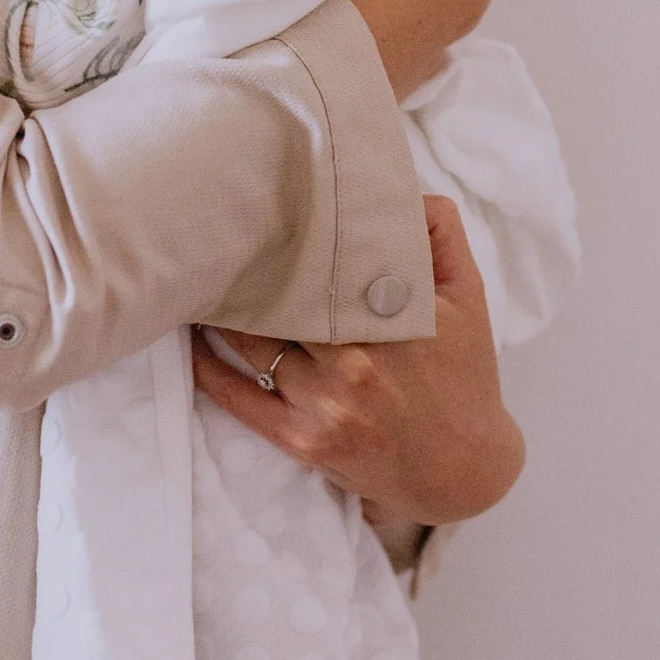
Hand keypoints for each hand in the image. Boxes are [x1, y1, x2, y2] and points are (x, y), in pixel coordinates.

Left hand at [191, 198, 524, 525]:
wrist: (464, 469)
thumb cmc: (463, 376)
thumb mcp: (468, 299)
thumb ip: (439, 235)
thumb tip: (401, 190)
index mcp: (389, 323)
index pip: (320, 268)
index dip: (285, 239)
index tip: (257, 212)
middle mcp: (351, 365)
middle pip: (278, 303)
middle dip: (246, 272)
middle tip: (212, 237)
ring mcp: (322, 405)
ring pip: (252, 343)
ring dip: (221, 311)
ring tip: (197, 278)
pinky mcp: (300, 440)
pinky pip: (237, 397)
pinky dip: (207, 366)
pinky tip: (191, 339)